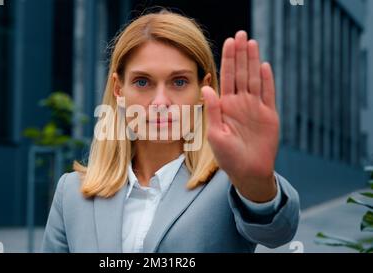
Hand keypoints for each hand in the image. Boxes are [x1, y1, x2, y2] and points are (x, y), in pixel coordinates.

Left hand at [202, 31, 278, 202]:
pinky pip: (268, 94)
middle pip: (241, 73)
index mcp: (226, 106)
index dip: (229, 60)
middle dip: (241, 54)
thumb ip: (213, 110)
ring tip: (252, 43)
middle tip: (241, 34)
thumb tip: (207, 87)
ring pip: (254, 79)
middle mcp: (240, 103)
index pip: (227, 77)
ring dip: (253, 61)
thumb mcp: (216, 134)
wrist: (248, 172)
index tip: (229, 42)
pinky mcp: (269, 115)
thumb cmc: (228, 157)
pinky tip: (264, 66)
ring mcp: (255, 108)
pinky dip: (267, 80)